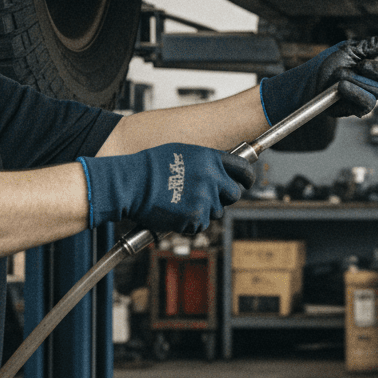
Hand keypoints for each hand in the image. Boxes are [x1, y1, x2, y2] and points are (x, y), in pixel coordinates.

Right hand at [79, 143, 254, 233]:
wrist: (130, 184)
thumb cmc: (150, 167)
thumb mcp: (184, 153)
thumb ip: (207, 162)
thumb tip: (221, 170)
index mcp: (211, 159)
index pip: (244, 169)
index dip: (247, 178)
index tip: (246, 182)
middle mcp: (213, 178)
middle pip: (233, 194)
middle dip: (223, 197)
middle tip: (206, 197)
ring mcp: (205, 198)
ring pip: (216, 211)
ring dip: (204, 210)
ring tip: (181, 202)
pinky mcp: (196, 217)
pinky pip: (200, 224)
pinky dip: (190, 222)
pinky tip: (175, 212)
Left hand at [259, 32, 377, 125]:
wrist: (308, 83)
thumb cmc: (328, 64)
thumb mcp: (349, 49)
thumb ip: (372, 45)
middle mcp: (377, 80)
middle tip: (362, 65)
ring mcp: (371, 95)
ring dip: (357, 80)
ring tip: (339, 76)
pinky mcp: (361, 109)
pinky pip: (367, 102)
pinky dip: (353, 92)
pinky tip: (341, 87)